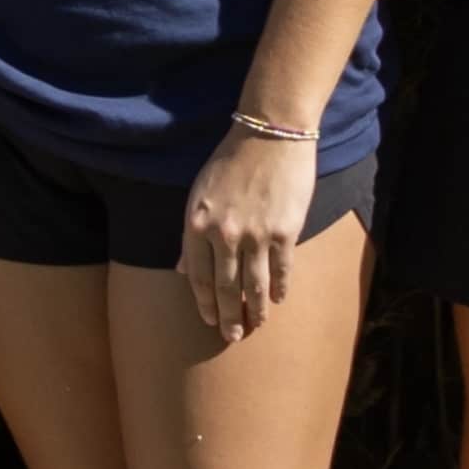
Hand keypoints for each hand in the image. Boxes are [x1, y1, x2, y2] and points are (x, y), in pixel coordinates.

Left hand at [174, 123, 322, 347]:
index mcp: (197, 223)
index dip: (203, 302)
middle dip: (228, 316)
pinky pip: (281, 270)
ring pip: (254, 285)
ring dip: (255, 310)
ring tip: (256, 325)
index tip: (209, 320)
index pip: (198, 276)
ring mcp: (255, 235)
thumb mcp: (199, 193)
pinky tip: (280, 300)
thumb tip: (184, 269)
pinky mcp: (284, 231)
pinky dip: (280, 288)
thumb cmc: (232, 159)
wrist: (271, 133)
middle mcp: (224, 234)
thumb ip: (192, 233)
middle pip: (225, 287)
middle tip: (233, 336)